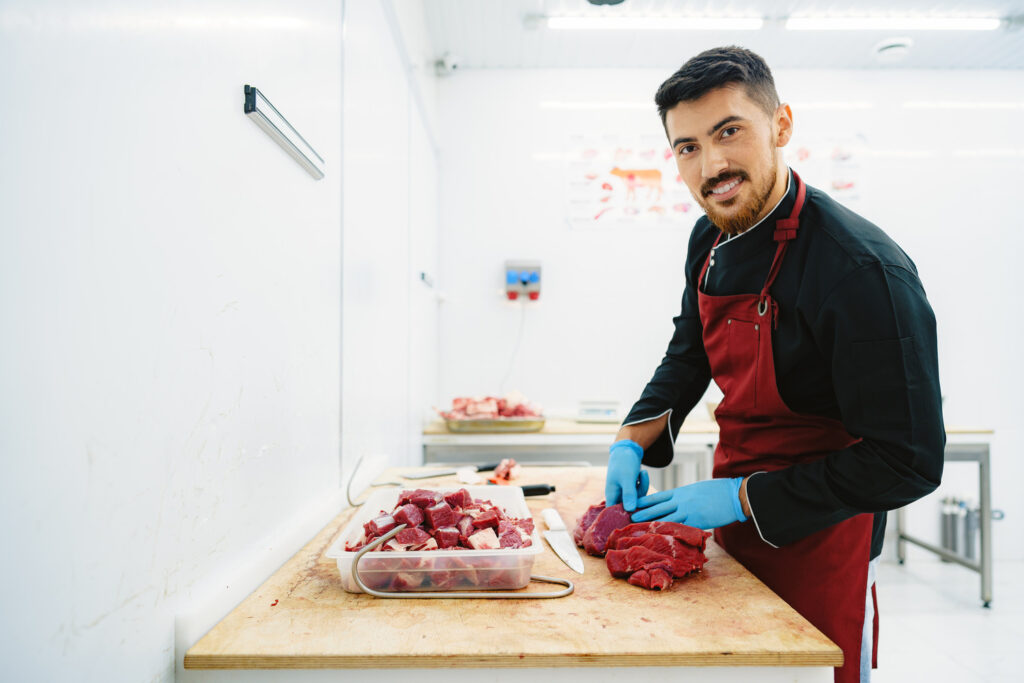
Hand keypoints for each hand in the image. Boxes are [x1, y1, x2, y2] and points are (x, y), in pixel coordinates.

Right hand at [605, 440, 648, 511]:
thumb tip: (631, 511)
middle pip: (630, 507)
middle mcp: (618, 496)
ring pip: (638, 499)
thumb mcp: (627, 478)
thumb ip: (629, 494)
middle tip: (639, 481)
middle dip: (639, 495)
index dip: (624, 518)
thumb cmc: (623, 462)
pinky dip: (643, 483)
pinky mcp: (632, 489)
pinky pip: (641, 492)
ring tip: (641, 473)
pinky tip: (642, 473)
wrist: (627, 449)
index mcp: (612, 495)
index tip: (637, 515)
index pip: (615, 514)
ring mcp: (625, 493)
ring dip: (642, 486)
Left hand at [631, 477, 747, 528]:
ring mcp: (689, 512)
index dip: (645, 501)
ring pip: (667, 519)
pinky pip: (683, 529)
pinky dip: (673, 533)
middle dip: (644, 513)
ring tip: (641, 528)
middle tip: (630, 518)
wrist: (734, 494)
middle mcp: (682, 501)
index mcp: (681, 492)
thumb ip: (684, 497)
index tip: (633, 504)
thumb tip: (675, 502)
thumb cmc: (717, 491)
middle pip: (658, 508)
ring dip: (654, 524)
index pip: (658, 497)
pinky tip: (664, 538)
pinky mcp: (698, 522)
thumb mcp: (696, 489)